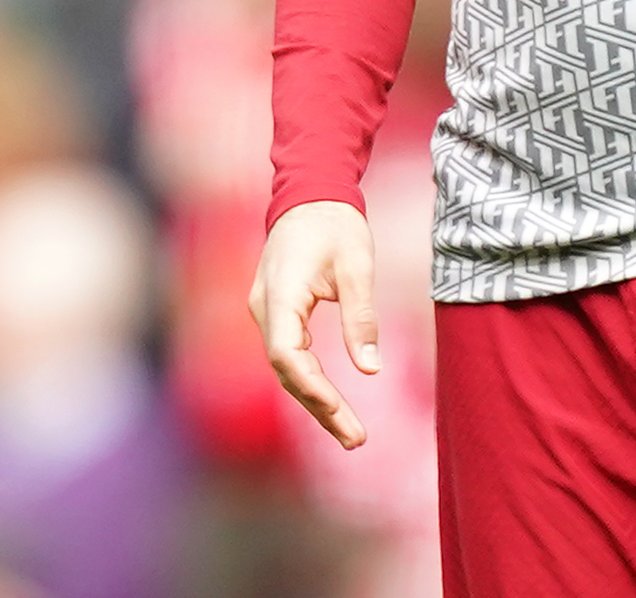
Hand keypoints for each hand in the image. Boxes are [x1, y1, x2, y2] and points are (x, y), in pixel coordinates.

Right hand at [249, 199, 380, 448]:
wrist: (310, 195)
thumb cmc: (336, 226)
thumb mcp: (357, 267)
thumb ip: (361, 318)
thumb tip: (371, 369)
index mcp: (280, 293)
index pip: (286, 354)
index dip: (312, 387)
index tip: (342, 410)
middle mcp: (264, 306)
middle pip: (286, 370)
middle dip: (319, 407)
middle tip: (356, 439)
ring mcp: (266, 310)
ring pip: (286, 367)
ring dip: (315, 400)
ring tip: (349, 433)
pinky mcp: (275, 313)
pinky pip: (288, 354)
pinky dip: (309, 381)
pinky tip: (332, 403)